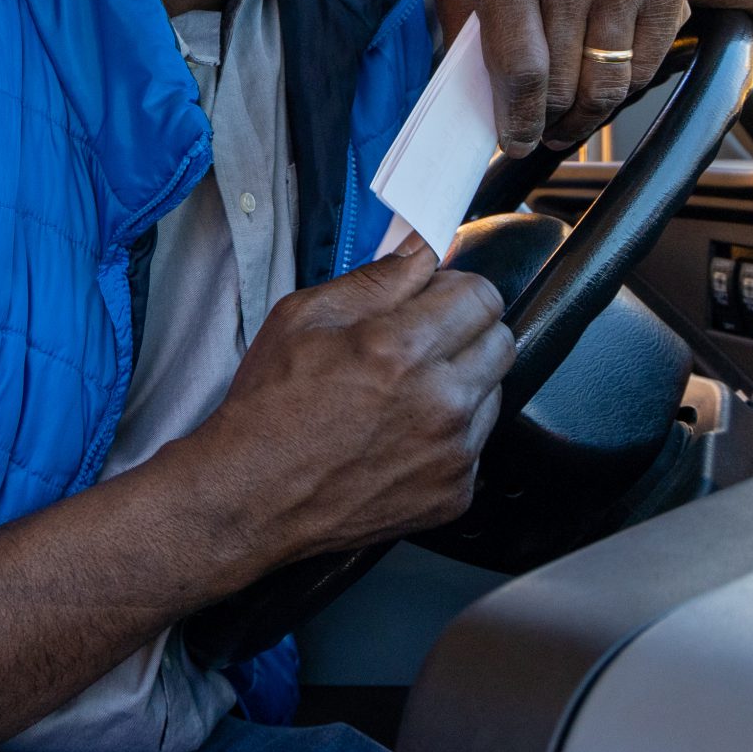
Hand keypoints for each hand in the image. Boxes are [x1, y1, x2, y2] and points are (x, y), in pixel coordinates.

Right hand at [190, 240, 511, 565]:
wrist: (252, 498)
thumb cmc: (269, 411)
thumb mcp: (302, 318)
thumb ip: (376, 280)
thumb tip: (420, 254)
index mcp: (402, 350)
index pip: (482, 295)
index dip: (455, 288)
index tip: (435, 296)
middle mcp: (439, 403)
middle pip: (500, 341)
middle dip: (466, 330)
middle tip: (421, 339)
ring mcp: (452, 454)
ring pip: (494, 391)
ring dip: (461, 382)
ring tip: (405, 391)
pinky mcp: (453, 493)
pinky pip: (475, 443)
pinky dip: (449, 432)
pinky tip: (402, 432)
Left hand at [439, 0, 689, 156]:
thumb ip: (458, 20)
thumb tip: (455, 93)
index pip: (518, 65)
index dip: (517, 117)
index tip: (515, 141)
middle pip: (563, 84)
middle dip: (548, 121)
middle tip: (539, 132)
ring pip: (607, 86)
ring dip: (586, 118)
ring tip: (569, 123)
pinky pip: (644, 70)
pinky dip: (622, 90)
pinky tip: (602, 82)